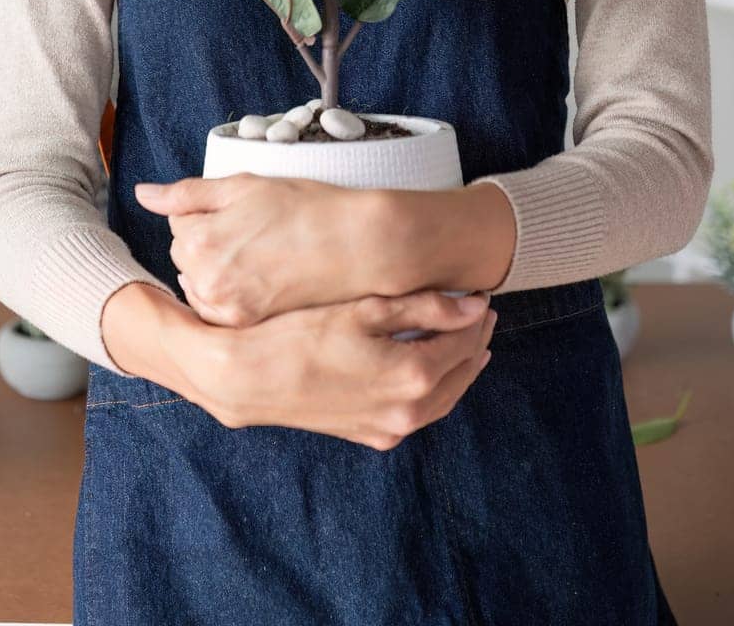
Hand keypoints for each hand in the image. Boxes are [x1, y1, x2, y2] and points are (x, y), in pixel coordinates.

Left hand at [134, 172, 375, 326]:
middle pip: (185, 256)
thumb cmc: (303, 207)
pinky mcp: (246, 325)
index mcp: (198, 239)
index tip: (241, 212)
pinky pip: (217, 310)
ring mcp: (225, 307)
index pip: (178, 223)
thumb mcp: (242, 185)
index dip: (209, 213)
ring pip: (198, 284)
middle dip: (208, 242)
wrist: (355, 245)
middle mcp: (204, 279)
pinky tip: (258, 278)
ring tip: (258, 255)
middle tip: (253, 232)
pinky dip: (228, 295)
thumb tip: (141, 193)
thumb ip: (186, 193)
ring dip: (215, 271)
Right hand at [201, 288, 496, 449]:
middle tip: (481, 317)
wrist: (249, 378)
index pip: (463, 342)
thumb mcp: (366, 310)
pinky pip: (417, 414)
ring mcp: (388, 429)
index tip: (483, 296)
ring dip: (458, 370)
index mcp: (413, 376)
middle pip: (459, 375)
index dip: (476, 317)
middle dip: (474, 344)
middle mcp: (407, 411)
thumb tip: (475, 306)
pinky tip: (428, 371)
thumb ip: (426, 307)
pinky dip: (433, 391)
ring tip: (466, 342)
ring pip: (442, 400)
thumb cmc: (302, 334)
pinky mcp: (369, 436)